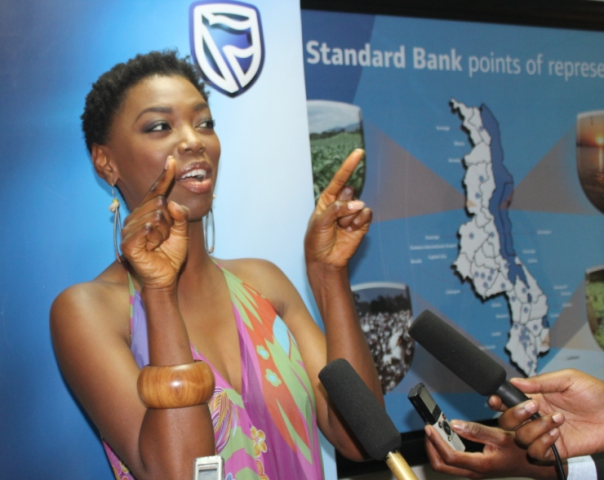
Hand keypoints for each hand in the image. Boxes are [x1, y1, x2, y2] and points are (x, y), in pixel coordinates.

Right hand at [121, 157, 188, 288]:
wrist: (166, 278)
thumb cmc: (171, 255)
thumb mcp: (182, 233)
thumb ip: (180, 216)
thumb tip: (171, 203)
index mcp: (148, 212)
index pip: (157, 191)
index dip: (164, 176)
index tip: (171, 160)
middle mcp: (136, 217)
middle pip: (160, 203)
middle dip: (170, 222)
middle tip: (166, 237)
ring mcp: (130, 229)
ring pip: (156, 217)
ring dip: (164, 234)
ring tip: (159, 244)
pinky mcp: (128, 243)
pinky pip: (146, 230)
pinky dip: (155, 238)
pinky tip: (152, 247)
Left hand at [305, 149, 371, 267]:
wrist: (325, 260)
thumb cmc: (317, 240)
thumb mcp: (319, 222)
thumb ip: (336, 209)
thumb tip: (358, 204)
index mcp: (327, 199)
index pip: (339, 179)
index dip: (349, 165)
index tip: (359, 152)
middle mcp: (341, 203)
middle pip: (349, 192)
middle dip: (342, 206)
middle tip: (335, 220)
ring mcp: (353, 213)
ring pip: (358, 205)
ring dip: (348, 218)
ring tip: (340, 229)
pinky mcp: (362, 223)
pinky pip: (366, 214)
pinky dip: (358, 222)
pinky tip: (350, 231)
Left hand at [425, 420, 557, 479]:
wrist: (534, 463)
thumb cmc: (521, 451)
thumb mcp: (501, 436)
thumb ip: (477, 431)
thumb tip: (454, 424)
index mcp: (480, 465)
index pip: (449, 457)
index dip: (436, 442)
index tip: (429, 428)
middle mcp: (474, 472)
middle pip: (441, 466)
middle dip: (431, 447)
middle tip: (429, 430)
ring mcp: (473, 471)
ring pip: (445, 466)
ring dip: (436, 448)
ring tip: (434, 431)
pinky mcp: (473, 467)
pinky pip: (452, 462)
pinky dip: (444, 450)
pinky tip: (445, 436)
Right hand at [495, 369, 603, 460]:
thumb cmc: (596, 394)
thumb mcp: (568, 379)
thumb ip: (540, 382)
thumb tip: (515, 382)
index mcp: (535, 398)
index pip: (507, 401)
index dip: (498, 401)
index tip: (496, 400)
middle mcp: (536, 417)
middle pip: (506, 422)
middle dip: (513, 415)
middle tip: (533, 407)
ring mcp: (544, 434)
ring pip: (520, 438)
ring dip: (535, 428)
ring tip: (557, 419)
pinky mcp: (556, 449)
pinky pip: (536, 452)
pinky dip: (542, 443)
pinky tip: (556, 434)